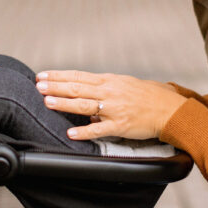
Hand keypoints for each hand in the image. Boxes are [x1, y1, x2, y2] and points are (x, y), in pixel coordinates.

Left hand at [35, 70, 185, 140]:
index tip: (42, 75)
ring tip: (47, 102)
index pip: (78, 76)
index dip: (59, 75)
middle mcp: (109, 92)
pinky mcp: (120, 126)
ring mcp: (114, 109)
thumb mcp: (125, 86)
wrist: (170, 109)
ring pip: (84, 105)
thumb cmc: (149, 97)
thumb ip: (105, 91)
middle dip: (55, 86)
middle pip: (77, 87)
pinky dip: (84, 131)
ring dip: (64, 103)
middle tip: (38, 86)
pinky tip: (71, 133)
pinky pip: (99, 129)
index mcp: (109, 81)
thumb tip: (88, 99)